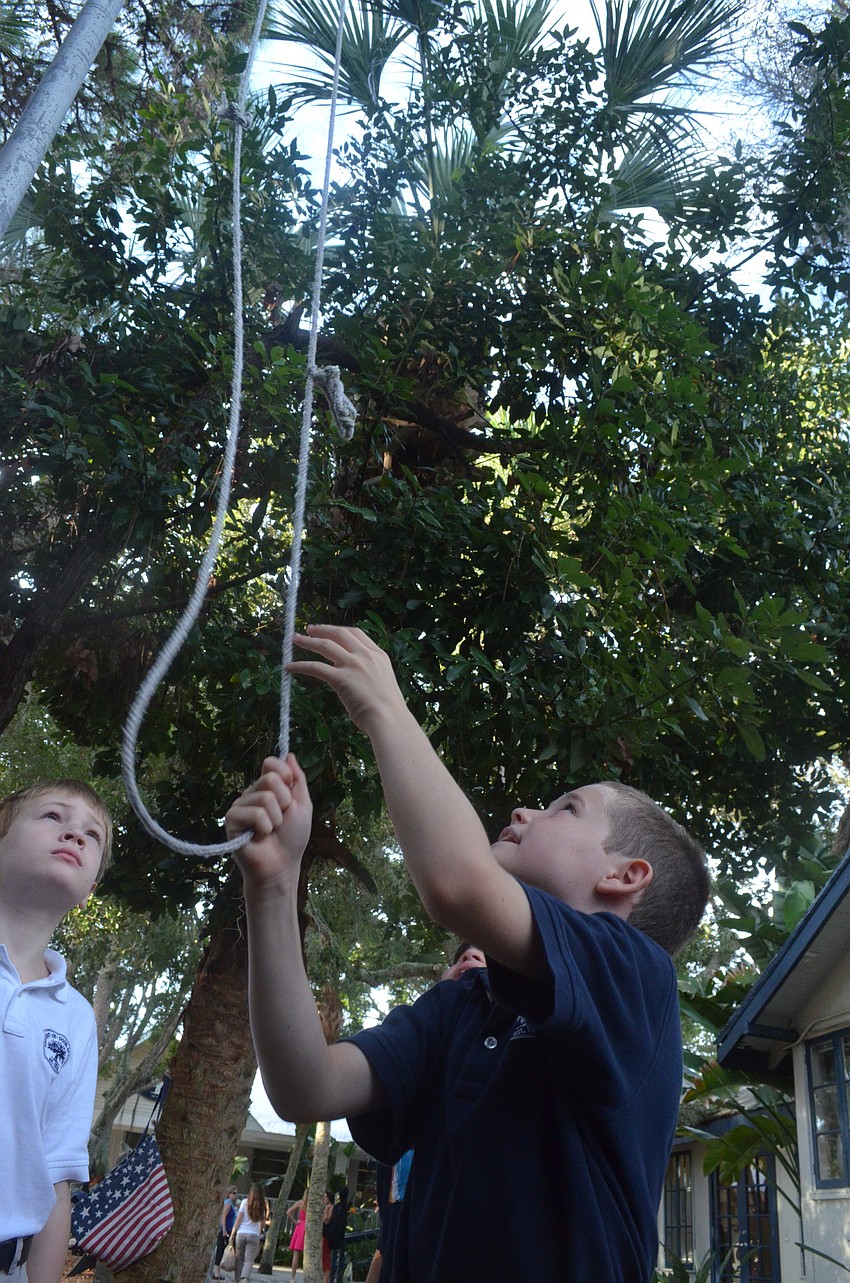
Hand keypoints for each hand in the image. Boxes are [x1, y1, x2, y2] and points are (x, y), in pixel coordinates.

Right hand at [226, 754, 312, 884]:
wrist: (281, 865)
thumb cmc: (292, 838)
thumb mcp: (303, 804)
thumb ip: (297, 778)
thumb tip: (289, 754)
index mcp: (267, 787)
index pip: (271, 763)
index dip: (285, 776)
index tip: (290, 796)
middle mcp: (251, 793)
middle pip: (270, 778)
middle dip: (284, 802)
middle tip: (281, 819)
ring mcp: (240, 805)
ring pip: (265, 797)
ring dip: (276, 819)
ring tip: (270, 831)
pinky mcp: (232, 819)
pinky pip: (255, 813)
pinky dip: (265, 827)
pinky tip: (259, 837)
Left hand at [288, 625, 406, 732]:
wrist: (389, 720)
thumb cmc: (389, 710)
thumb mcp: (382, 681)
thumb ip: (368, 674)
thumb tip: (352, 677)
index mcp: (378, 655)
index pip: (356, 634)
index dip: (339, 630)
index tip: (328, 630)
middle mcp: (366, 655)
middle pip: (340, 633)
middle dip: (322, 629)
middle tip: (308, 629)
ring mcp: (353, 665)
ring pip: (326, 645)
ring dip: (308, 641)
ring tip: (295, 640)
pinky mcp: (341, 678)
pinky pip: (316, 667)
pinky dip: (300, 665)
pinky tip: (290, 667)